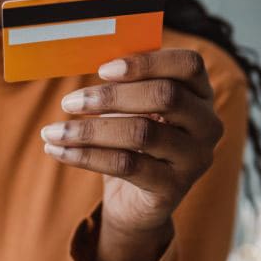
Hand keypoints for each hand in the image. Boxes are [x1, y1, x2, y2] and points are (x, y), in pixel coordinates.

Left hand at [41, 49, 223, 260]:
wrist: (137, 202)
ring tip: (53, 131)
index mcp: (201, 93)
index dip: (147, 62)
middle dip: (111, 96)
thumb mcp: (131, 109)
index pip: (188, 65)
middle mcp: (207, 124)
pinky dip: (86, 156)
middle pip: (165, 96)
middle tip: (69, 102)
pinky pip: (127, 165)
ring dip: (89, 130)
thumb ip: (123, 84)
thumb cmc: (132, 143)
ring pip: (142, 132)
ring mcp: (195, 158)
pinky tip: (59, 151)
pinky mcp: (174, 188)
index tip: (102, 69)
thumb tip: (89, 58)